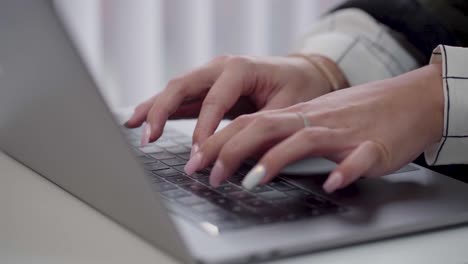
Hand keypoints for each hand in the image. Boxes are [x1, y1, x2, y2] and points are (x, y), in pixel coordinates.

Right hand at [124, 55, 342, 149]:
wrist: (303, 72)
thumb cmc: (298, 87)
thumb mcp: (288, 108)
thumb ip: (263, 129)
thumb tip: (238, 158)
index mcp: (240, 68)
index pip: (213, 101)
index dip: (203, 130)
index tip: (197, 155)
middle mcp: (220, 67)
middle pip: (181, 86)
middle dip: (161, 112)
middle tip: (149, 138)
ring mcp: (211, 75)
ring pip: (175, 90)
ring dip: (154, 108)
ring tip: (133, 126)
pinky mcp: (209, 86)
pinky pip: (182, 97)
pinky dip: (162, 108)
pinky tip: (144, 119)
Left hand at [184, 64, 443, 192]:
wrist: (409, 100)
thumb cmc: (358, 113)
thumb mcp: (313, 119)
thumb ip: (283, 134)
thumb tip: (250, 153)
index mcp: (297, 115)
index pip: (248, 123)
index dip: (218, 141)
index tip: (196, 161)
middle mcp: (313, 120)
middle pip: (264, 127)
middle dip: (231, 150)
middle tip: (210, 174)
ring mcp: (343, 133)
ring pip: (303, 140)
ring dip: (274, 160)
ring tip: (252, 181)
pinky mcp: (373, 146)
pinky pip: (358, 158)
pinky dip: (344, 171)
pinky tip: (333, 183)